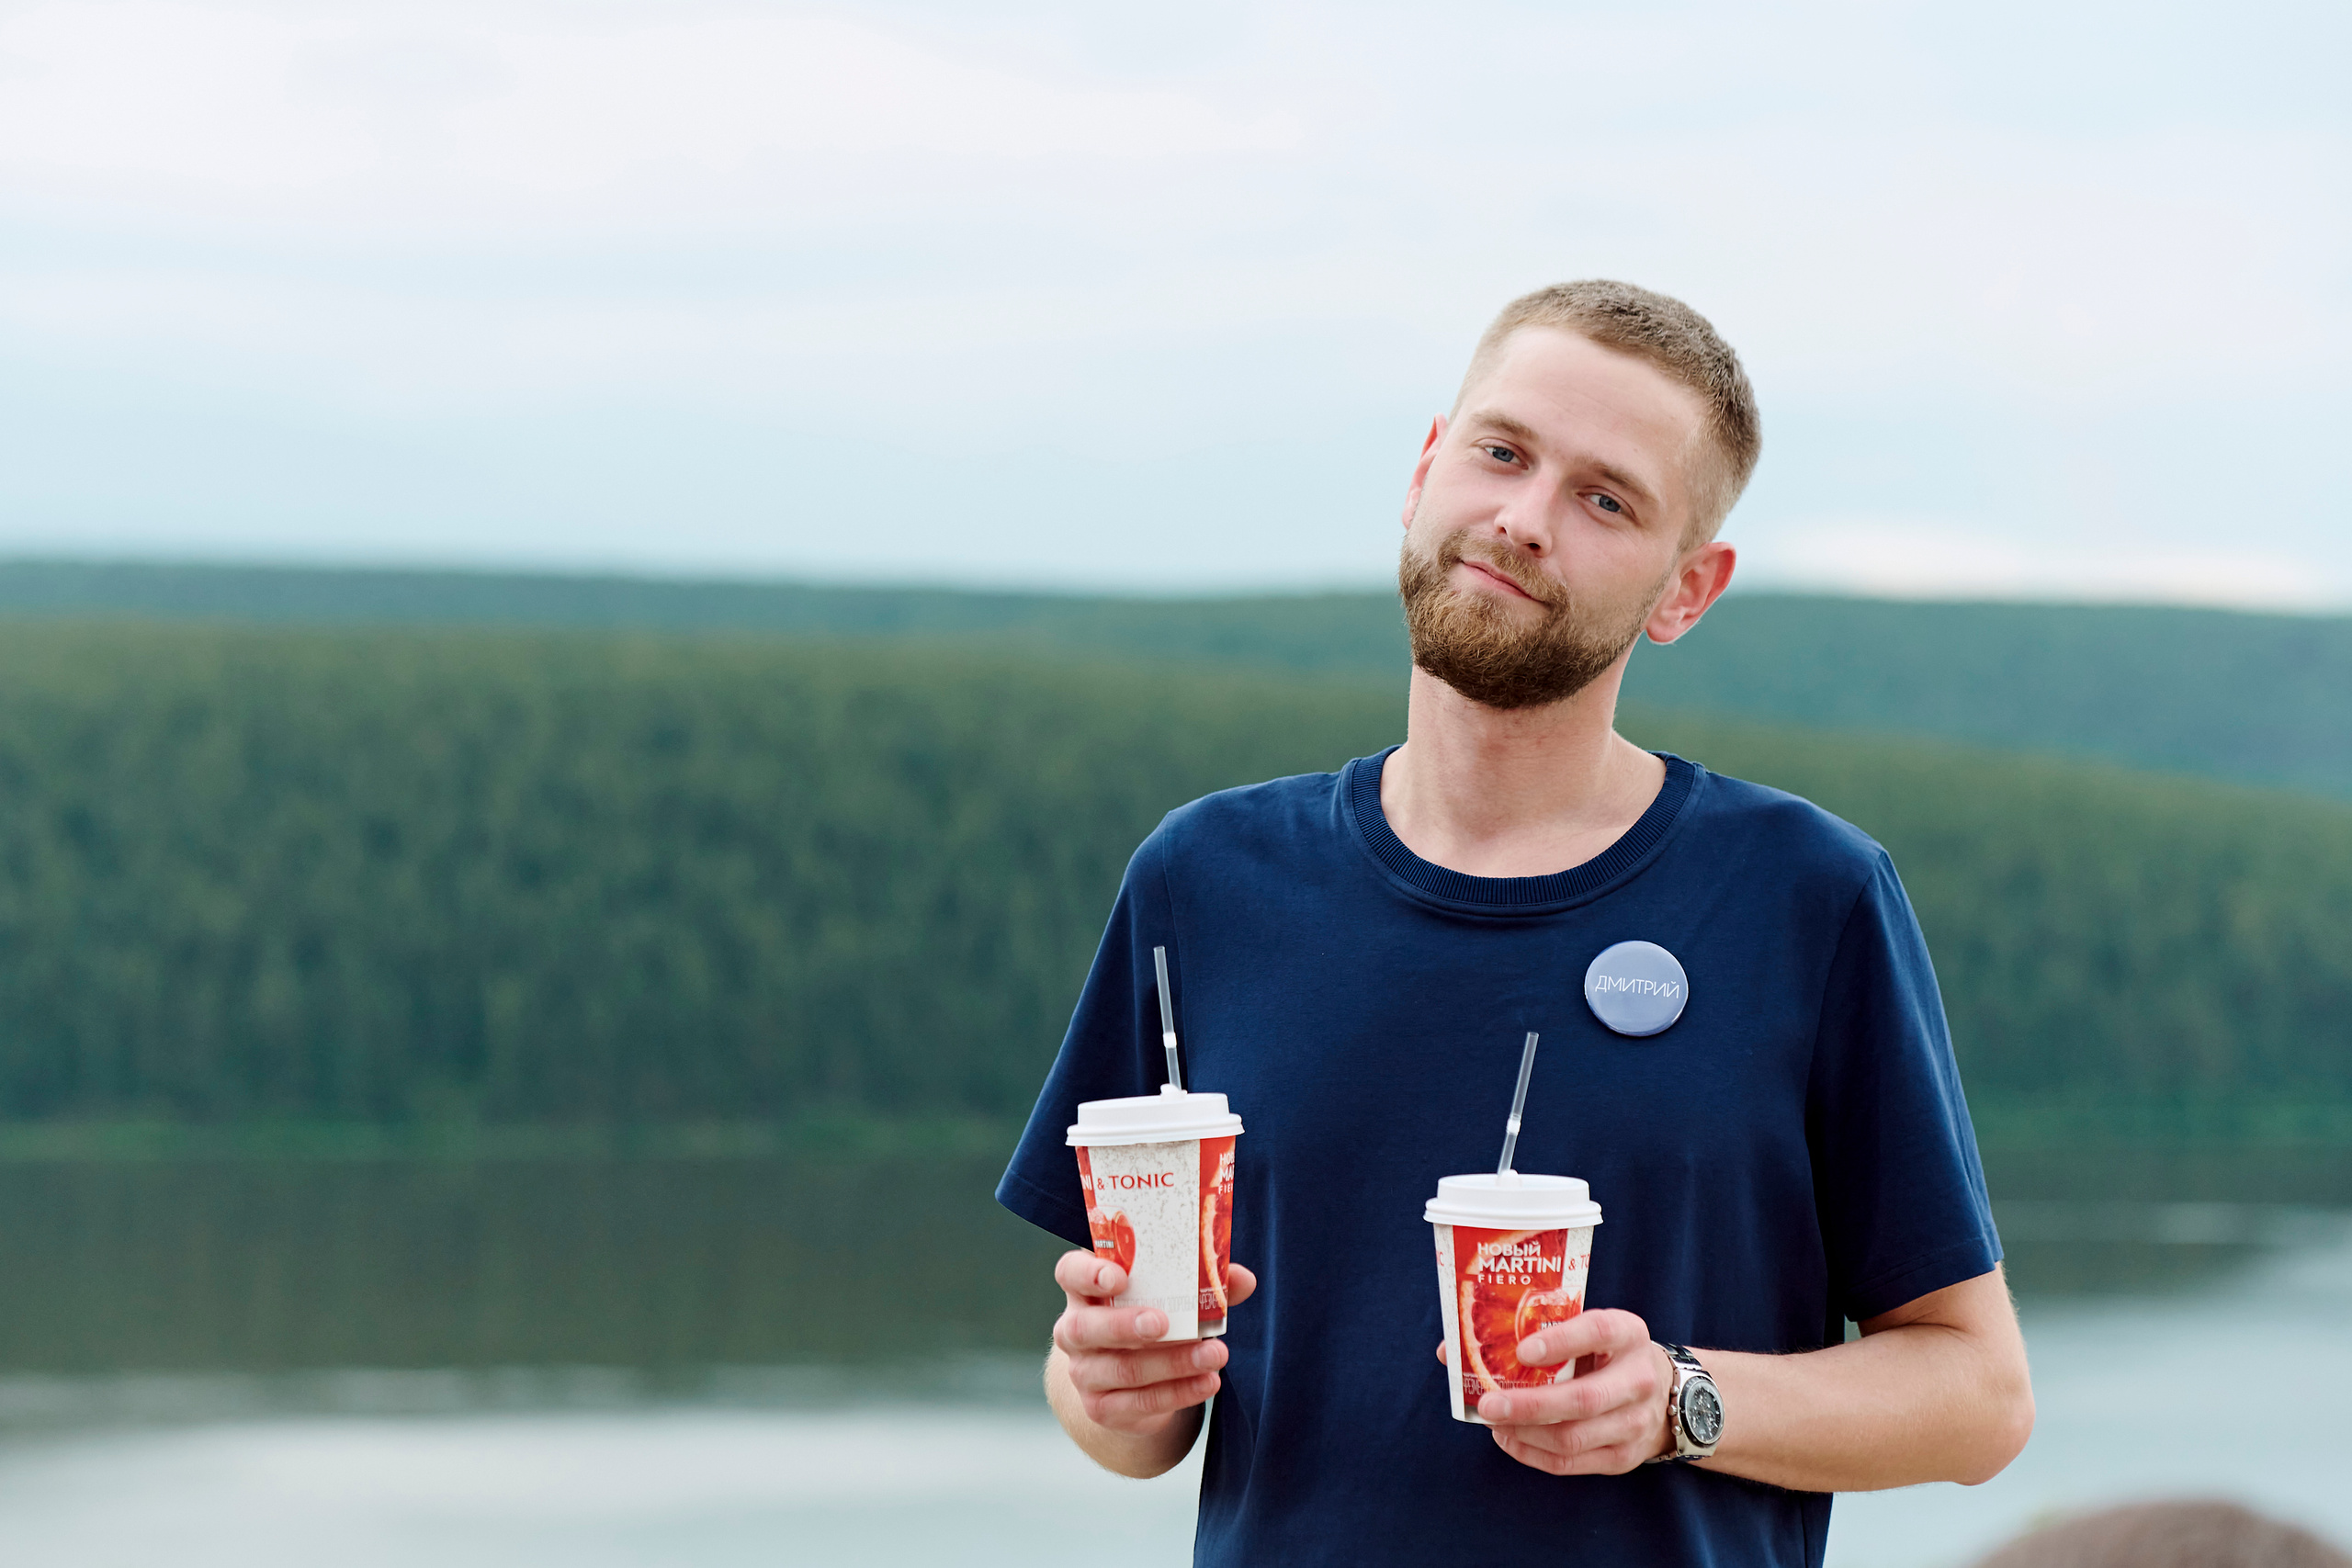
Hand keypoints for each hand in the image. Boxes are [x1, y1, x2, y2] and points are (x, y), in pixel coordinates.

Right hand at [1051, 1250, 1257, 1436]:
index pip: (1070, 1273)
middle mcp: (1075, 1331)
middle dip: (1124, 1325)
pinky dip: (1179, 1393)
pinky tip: (1208, 1383)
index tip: (1119, 1276)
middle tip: (1163, 1323)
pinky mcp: (1103, 1408)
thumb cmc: (1153, 1320)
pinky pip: (1140, 1403)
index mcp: (1086, 1291)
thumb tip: (1244, 1279)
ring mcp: (1085, 1373)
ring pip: (1121, 1369)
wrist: (1134, 1383)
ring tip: (1214, 1355)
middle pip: (1085, 1328)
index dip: (1088, 1274)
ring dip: (1172, 1362)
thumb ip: (1204, 1284)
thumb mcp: (1171, 1298)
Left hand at [1435, 1309, 1673, 1474]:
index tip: (1523, 1350)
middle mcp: (1638, 1379)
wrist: (1670, 1394)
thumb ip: (1530, 1332)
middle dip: (1529, 1405)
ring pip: (1573, 1438)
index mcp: (1628, 1334)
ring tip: (1492, 1420)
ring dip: (1524, 1433)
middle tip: (1487, 1404)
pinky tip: (1508, 1438)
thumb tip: (1448, 1349)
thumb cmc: (1606, 1353)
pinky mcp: (1624, 1458)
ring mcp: (1634, 1424)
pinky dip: (1532, 1454)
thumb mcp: (1585, 1329)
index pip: (1598, 1332)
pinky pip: (1571, 1464)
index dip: (1560, 1341)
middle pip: (1582, 1400)